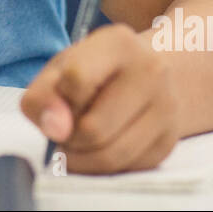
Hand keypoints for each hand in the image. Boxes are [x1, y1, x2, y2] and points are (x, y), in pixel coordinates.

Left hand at [21, 24, 181, 173]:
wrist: (143, 77)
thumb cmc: (90, 72)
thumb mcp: (58, 71)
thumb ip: (42, 97)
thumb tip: (56, 130)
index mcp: (119, 43)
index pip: (77, 80)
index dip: (60, 99)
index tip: (62, 99)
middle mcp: (152, 70)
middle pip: (93, 129)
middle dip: (68, 138)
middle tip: (66, 128)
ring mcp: (167, 106)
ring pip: (111, 156)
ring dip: (82, 159)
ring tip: (77, 142)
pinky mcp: (170, 140)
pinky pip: (126, 169)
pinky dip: (103, 166)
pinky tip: (101, 147)